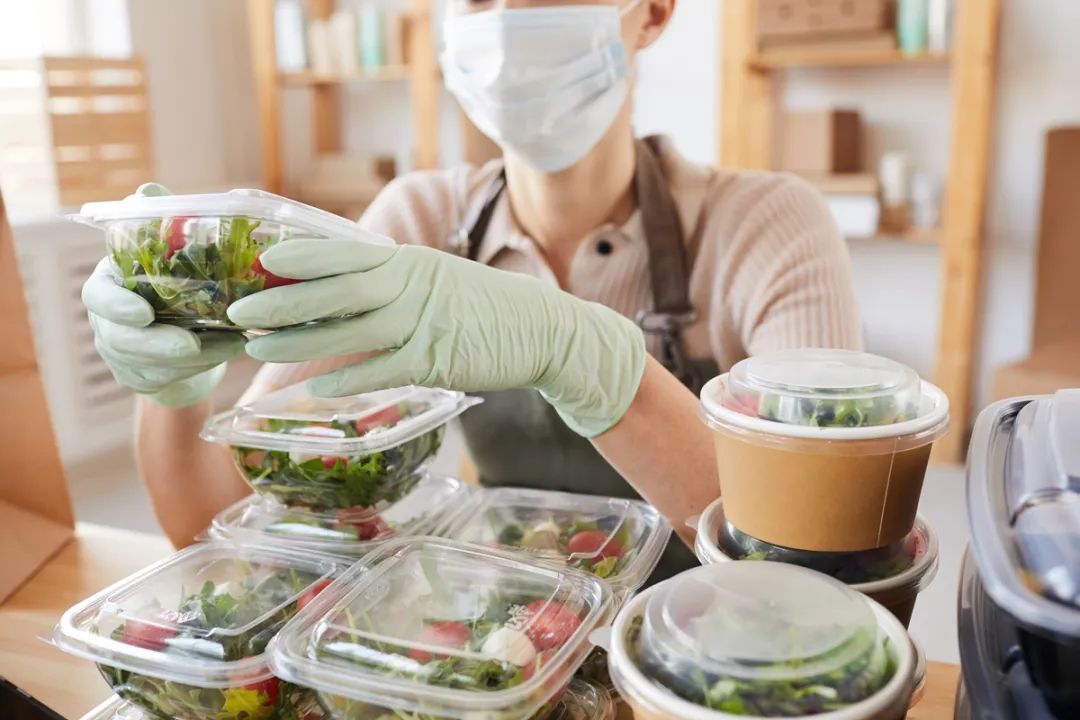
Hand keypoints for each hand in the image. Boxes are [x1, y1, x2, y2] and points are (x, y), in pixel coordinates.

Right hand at [81, 183, 244, 406]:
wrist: (184, 324)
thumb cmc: (174, 279)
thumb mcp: (170, 250)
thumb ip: (160, 223)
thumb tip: (150, 191)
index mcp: (111, 284)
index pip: (97, 296)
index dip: (116, 307)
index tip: (143, 313)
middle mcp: (109, 322)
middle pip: (121, 340)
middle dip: (158, 344)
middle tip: (192, 344)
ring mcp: (124, 355)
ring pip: (149, 365)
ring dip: (193, 357)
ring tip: (232, 343)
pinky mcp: (145, 379)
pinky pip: (170, 380)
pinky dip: (203, 368)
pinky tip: (232, 351)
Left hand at [227, 238, 645, 436]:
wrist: (543, 329)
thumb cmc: (483, 306)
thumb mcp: (437, 277)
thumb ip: (392, 279)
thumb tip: (337, 284)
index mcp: (409, 261)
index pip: (346, 252)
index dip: (303, 256)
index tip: (263, 259)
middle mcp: (413, 286)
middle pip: (337, 290)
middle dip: (284, 300)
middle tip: (239, 309)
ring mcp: (425, 323)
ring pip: (351, 330)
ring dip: (302, 340)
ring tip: (260, 347)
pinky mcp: (438, 359)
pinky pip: (383, 369)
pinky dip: (349, 377)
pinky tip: (319, 386)